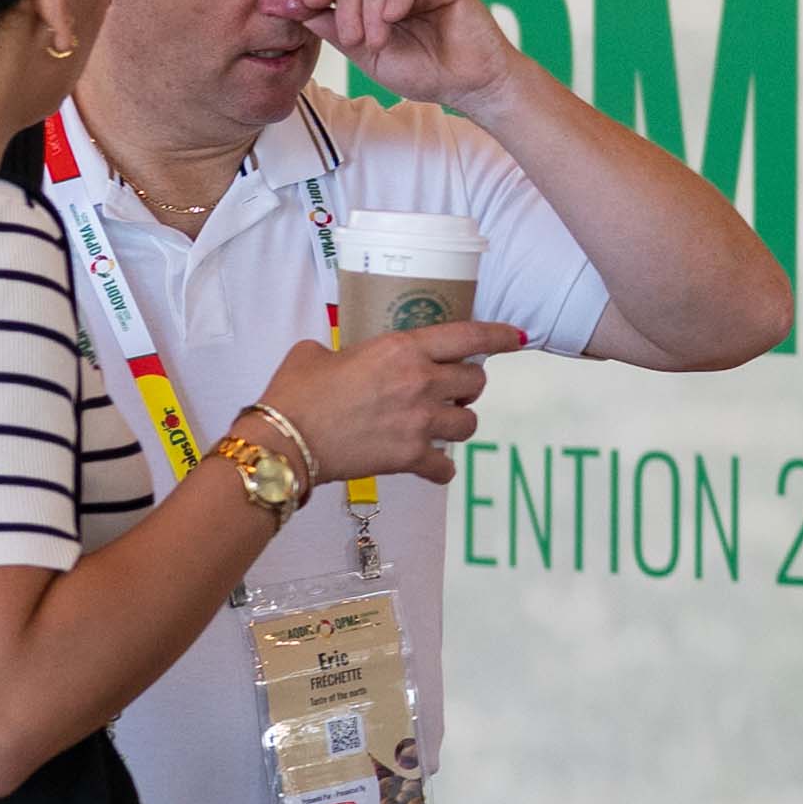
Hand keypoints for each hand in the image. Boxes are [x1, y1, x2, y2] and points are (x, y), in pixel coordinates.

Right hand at [260, 317, 520, 486]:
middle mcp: (420, 381)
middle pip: (475, 380)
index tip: (517, 337)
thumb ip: (344, 351)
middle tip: (450, 388)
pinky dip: (441, 469)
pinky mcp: (411, 457)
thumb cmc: (297, 392)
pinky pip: (446, 466)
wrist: (285, 440)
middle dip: (468, 384)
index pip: (468, 336)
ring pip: (469, 422)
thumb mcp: (317, 352)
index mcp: (402, 348)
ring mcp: (420, 421)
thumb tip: (341, 360)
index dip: (499, 335)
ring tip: (440, 424)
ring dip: (458, 422)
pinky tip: (432, 466)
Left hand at [304, 0, 532, 111]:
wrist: (468, 86)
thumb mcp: (369, 58)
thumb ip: (340, 34)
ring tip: (379, 42)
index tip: (304, 5)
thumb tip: (304, 12)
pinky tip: (395, 16)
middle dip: (348, 10)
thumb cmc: (424, 74)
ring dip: (372, 11)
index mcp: (374, 5)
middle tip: (356, 41)